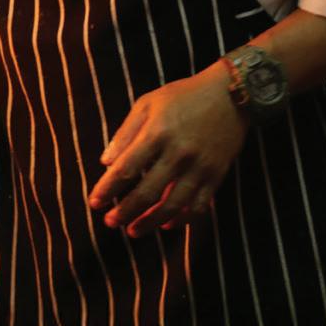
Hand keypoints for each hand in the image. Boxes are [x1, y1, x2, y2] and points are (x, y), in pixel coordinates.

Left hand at [87, 71, 248, 234]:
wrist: (231, 94)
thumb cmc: (184, 95)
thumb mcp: (147, 103)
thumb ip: (125, 133)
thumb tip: (106, 163)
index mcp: (157, 133)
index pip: (126, 169)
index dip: (107, 189)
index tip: (94, 203)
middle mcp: (178, 153)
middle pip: (147, 193)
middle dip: (125, 212)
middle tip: (110, 222)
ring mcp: (199, 167)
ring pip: (172, 206)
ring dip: (150, 222)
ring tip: (133, 231)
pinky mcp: (216, 175)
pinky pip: (198, 206)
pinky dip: (182, 220)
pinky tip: (167, 224)